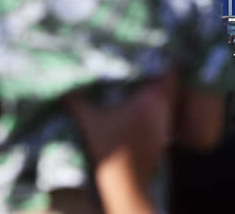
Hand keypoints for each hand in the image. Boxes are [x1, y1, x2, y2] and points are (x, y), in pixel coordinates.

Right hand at [63, 73, 176, 213]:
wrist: (124, 183)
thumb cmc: (108, 147)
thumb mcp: (89, 120)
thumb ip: (76, 100)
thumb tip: (64, 85)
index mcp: (151, 100)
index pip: (169, 72)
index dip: (163, 59)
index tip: (151, 51)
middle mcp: (163, 110)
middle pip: (170, 84)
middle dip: (159, 74)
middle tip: (144, 64)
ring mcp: (165, 125)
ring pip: (167, 100)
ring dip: (157, 91)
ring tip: (140, 82)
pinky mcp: (162, 138)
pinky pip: (163, 114)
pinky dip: (154, 108)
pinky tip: (139, 107)